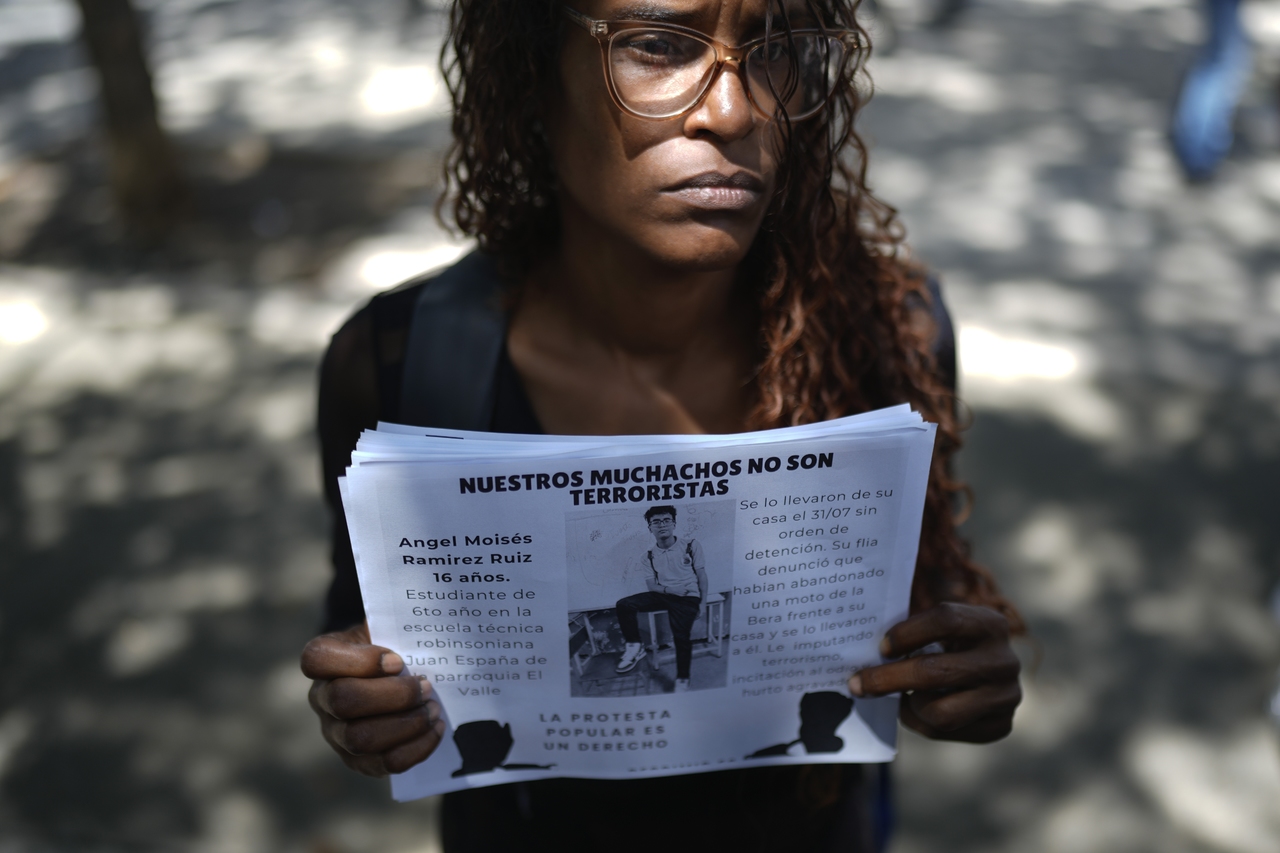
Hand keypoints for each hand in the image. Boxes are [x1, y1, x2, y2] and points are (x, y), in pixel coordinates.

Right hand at [301, 622, 445, 775]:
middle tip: (426, 686)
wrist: (390, 678)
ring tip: (433, 709)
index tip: (398, 660)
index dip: (359, 661)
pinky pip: (384, 763)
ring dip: (406, 724)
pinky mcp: (358, 760)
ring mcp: (336, 733)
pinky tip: (436, 729)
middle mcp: (322, 698)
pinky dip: (417, 748)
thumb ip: (397, 625)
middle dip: (393, 696)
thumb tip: (431, 625)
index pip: (316, 659)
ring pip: (361, 738)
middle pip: (343, 702)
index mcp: (324, 660)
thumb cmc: (390, 647)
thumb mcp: (387, 627)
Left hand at [848, 603, 1020, 742]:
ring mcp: (1006, 696)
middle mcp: (1004, 661)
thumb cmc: (952, 644)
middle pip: (935, 672)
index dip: (908, 633)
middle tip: (857, 684)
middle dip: (889, 679)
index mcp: (989, 624)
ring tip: (903, 696)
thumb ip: (912, 632)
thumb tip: (862, 652)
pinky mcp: (1002, 725)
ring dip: (910, 705)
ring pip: (940, 712)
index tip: (881, 647)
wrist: (991, 673)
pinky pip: (947, 733)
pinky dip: (922, 723)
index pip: (946, 620)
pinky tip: (920, 708)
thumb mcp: (942, 628)